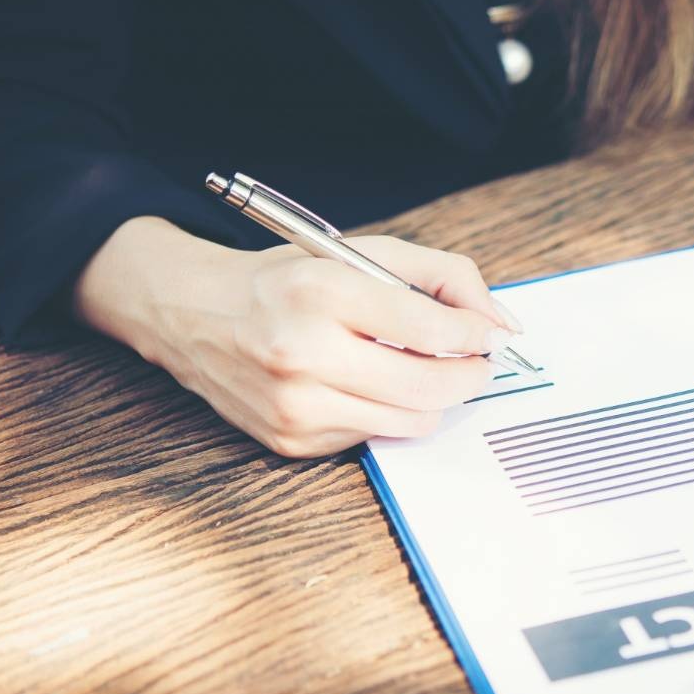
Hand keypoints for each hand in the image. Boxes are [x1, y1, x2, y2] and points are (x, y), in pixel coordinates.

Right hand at [74, 217, 522, 456]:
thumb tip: (502, 323)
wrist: (191, 313)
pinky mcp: (289, 440)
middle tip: (479, 363)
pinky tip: (371, 387)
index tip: (491, 334)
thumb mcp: (360, 253)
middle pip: (430, 387)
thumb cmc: (287, 280)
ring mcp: (295, 405)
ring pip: (411, 422)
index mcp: (322, 292)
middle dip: (472, 377)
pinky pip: (373, 438)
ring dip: (438, 401)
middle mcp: (303, 352)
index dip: (476, 335)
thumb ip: (442, 276)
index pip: (430, 329)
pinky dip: (389, 415)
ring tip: (432, 374)